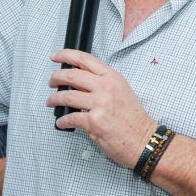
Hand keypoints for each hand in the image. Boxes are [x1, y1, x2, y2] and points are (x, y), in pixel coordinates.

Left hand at [45, 49, 155, 167]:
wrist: (144, 140)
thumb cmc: (134, 119)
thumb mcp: (122, 91)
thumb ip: (103, 83)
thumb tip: (80, 82)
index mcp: (112, 77)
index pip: (85, 59)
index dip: (66, 55)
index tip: (56, 56)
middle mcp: (105, 88)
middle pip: (71, 75)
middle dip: (56, 77)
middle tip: (51, 82)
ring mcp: (99, 104)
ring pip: (66, 96)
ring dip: (54, 99)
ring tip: (51, 102)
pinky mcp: (94, 122)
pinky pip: (70, 118)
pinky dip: (62, 121)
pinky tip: (61, 122)